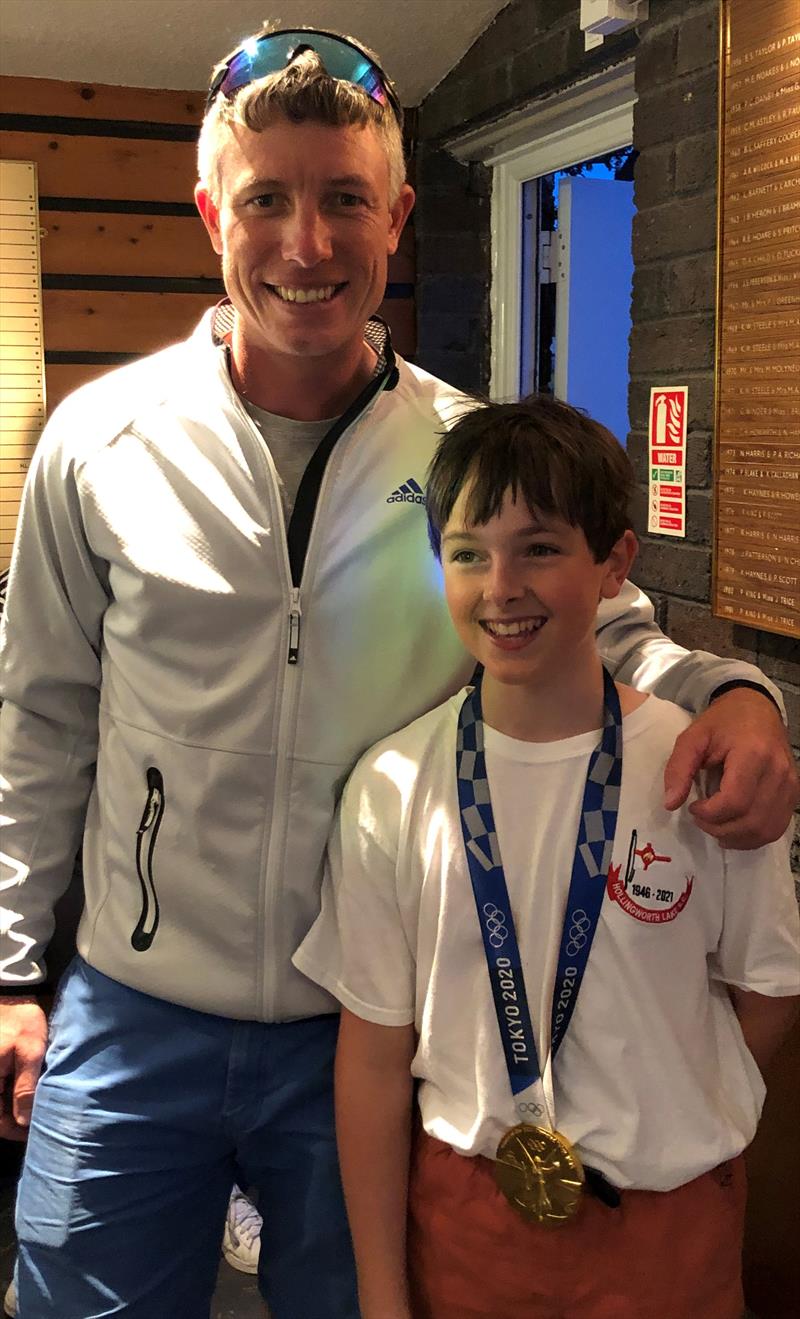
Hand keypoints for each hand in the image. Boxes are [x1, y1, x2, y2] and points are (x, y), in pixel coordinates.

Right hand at [0, 998, 46, 1139]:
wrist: (10, 995)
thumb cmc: (21, 1021)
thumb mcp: (30, 1052)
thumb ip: (25, 1087)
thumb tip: (24, 1121)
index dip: (15, 1132)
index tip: (35, 1133)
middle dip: (15, 1121)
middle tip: (37, 1122)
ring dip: (12, 1109)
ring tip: (35, 1109)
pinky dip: (9, 1095)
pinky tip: (25, 1093)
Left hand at [663, 689, 798, 847]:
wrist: (756, 707)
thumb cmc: (722, 722)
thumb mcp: (693, 737)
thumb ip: (679, 769)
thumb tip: (671, 804)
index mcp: (753, 753)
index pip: (734, 801)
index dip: (709, 814)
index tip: (693, 806)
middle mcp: (777, 772)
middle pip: (751, 821)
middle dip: (719, 828)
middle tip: (701, 818)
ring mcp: (790, 784)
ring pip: (765, 830)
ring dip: (736, 837)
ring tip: (716, 826)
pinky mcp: (793, 793)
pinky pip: (777, 827)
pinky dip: (753, 836)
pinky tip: (734, 829)